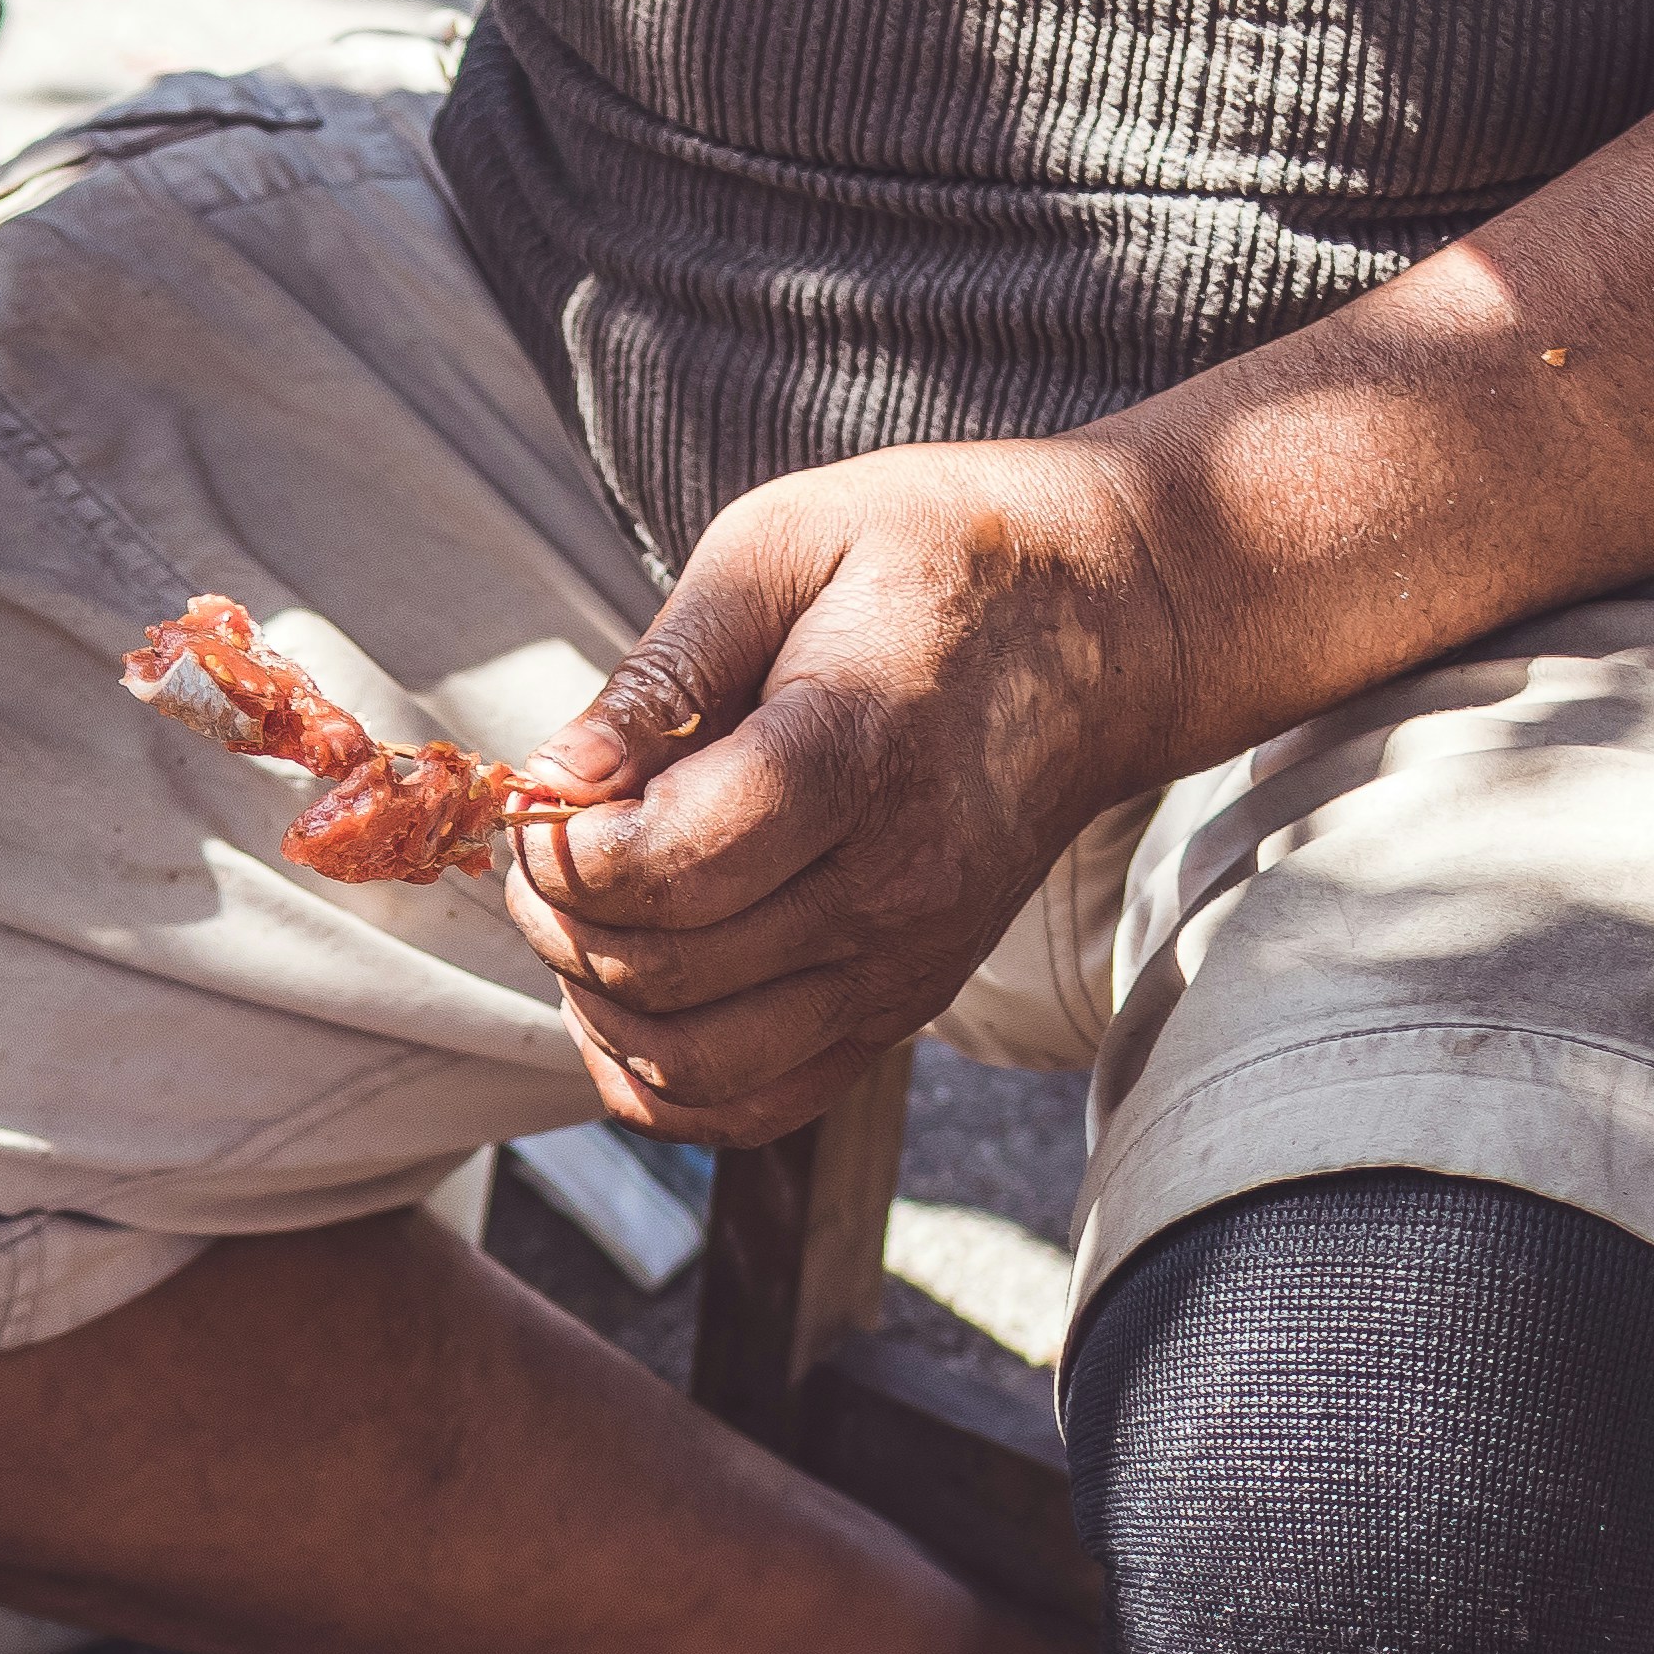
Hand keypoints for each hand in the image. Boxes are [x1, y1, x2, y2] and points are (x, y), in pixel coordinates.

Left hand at [504, 437, 1196, 1145]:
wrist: (1107, 625)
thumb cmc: (935, 562)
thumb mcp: (782, 545)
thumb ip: (660, 670)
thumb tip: (554, 777)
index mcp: (854, 753)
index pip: (665, 867)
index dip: (565, 852)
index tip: (545, 801)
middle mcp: (890, 886)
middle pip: (659, 973)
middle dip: (560, 920)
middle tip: (551, 852)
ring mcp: (902, 966)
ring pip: (690, 1065)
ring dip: (595, 1007)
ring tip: (588, 918)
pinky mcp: (901, 1011)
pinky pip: (749, 1108)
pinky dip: (659, 1081)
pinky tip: (631, 998)